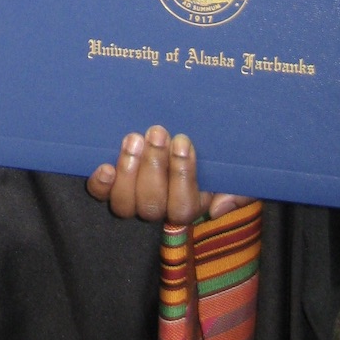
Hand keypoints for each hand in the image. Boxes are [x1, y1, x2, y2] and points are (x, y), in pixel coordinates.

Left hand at [86, 126, 245, 222]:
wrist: (192, 131)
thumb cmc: (216, 155)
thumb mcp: (237, 172)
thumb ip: (239, 191)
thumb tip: (219, 206)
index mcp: (189, 204)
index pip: (183, 208)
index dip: (181, 177)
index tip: (182, 141)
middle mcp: (159, 207)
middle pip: (152, 206)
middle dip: (154, 166)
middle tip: (158, 132)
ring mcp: (133, 197)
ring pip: (125, 204)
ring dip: (129, 170)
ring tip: (135, 138)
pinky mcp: (110, 185)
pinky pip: (100, 194)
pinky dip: (100, 184)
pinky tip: (106, 167)